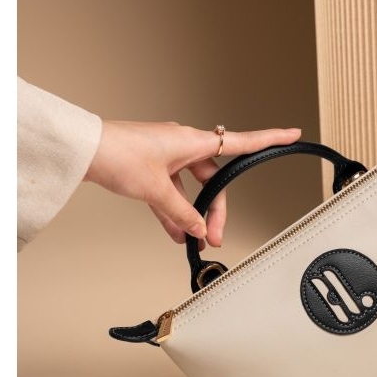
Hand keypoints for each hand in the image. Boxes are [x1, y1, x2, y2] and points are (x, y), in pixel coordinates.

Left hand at [84, 121, 300, 246]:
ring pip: (191, 189)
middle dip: (215, 210)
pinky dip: (174, 211)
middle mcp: (182, 145)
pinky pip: (171, 192)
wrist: (84, 150)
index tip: (292, 135)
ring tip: (194, 241)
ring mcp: (166, 156)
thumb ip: (181, 213)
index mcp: (192, 141)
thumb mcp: (156, 190)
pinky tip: (175, 233)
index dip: (269, 140)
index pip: (240, 142)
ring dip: (193, 214)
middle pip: (213, 180)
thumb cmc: (118, 155)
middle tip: (214, 237)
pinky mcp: (150, 166)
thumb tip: (198, 229)